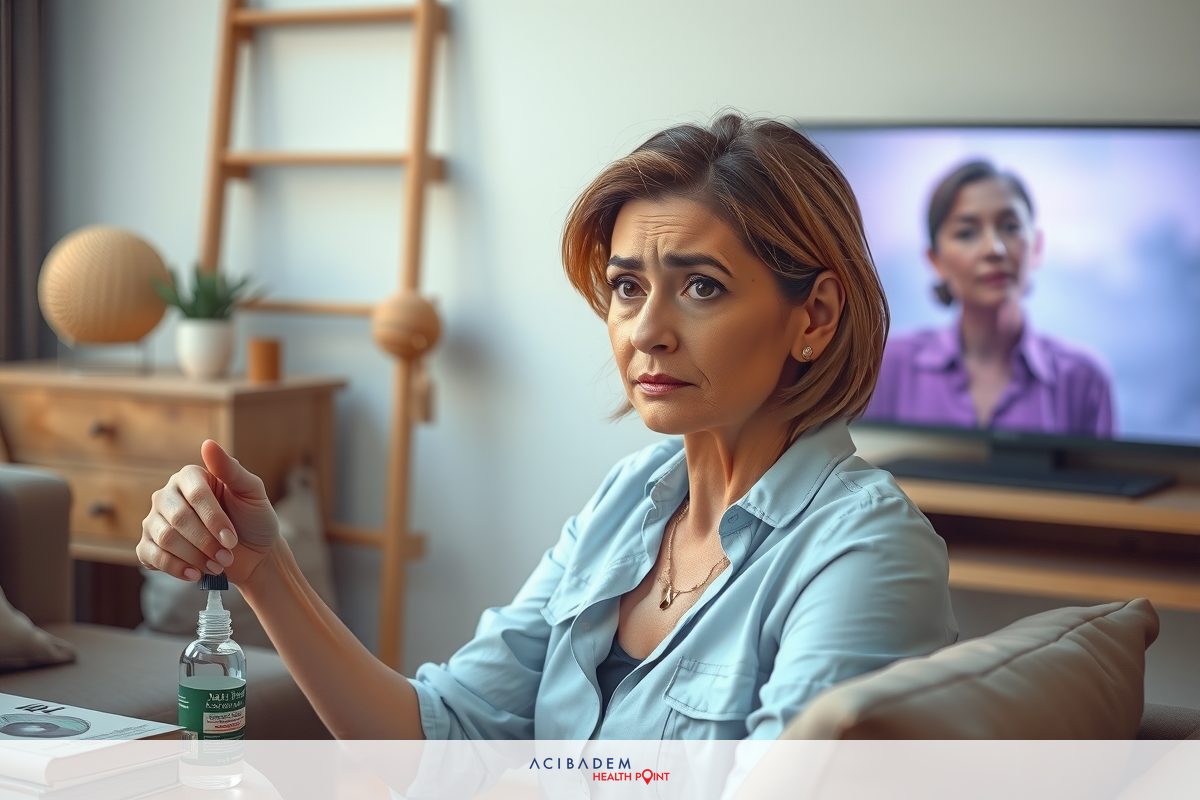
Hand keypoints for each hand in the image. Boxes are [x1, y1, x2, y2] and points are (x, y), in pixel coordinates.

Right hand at [138, 439, 279, 585]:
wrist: (254, 554)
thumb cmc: (253, 519)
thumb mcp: (252, 492)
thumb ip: (231, 469)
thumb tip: (207, 443)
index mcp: (190, 477)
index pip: (195, 495)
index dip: (214, 519)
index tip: (231, 539)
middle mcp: (167, 495)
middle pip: (178, 519)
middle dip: (206, 542)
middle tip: (227, 556)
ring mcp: (155, 520)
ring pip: (165, 539)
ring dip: (195, 557)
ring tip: (217, 565)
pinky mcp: (149, 545)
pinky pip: (151, 556)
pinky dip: (175, 568)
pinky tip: (195, 575)